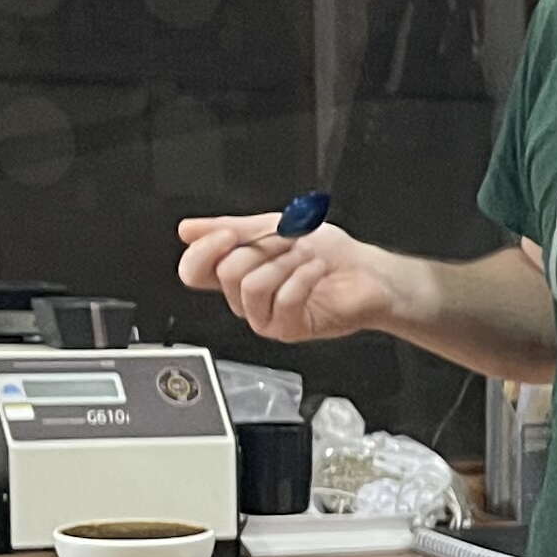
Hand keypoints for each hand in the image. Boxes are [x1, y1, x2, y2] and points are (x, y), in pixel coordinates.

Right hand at [175, 215, 405, 343]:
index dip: (204, 251)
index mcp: (237, 273)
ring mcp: (266, 317)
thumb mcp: (274, 227)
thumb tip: (188, 230)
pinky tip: (317, 271)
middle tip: (289, 242)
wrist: (368, 273)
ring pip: (251, 287)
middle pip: (225, 273)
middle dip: (263, 247)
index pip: (194, 271)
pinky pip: (282, 300)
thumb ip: (230, 228)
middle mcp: (247, 299)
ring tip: (306, 258)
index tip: (227, 233)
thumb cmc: (329, 253)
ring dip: (284, 262)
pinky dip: (304, 277)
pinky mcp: (289, 329)